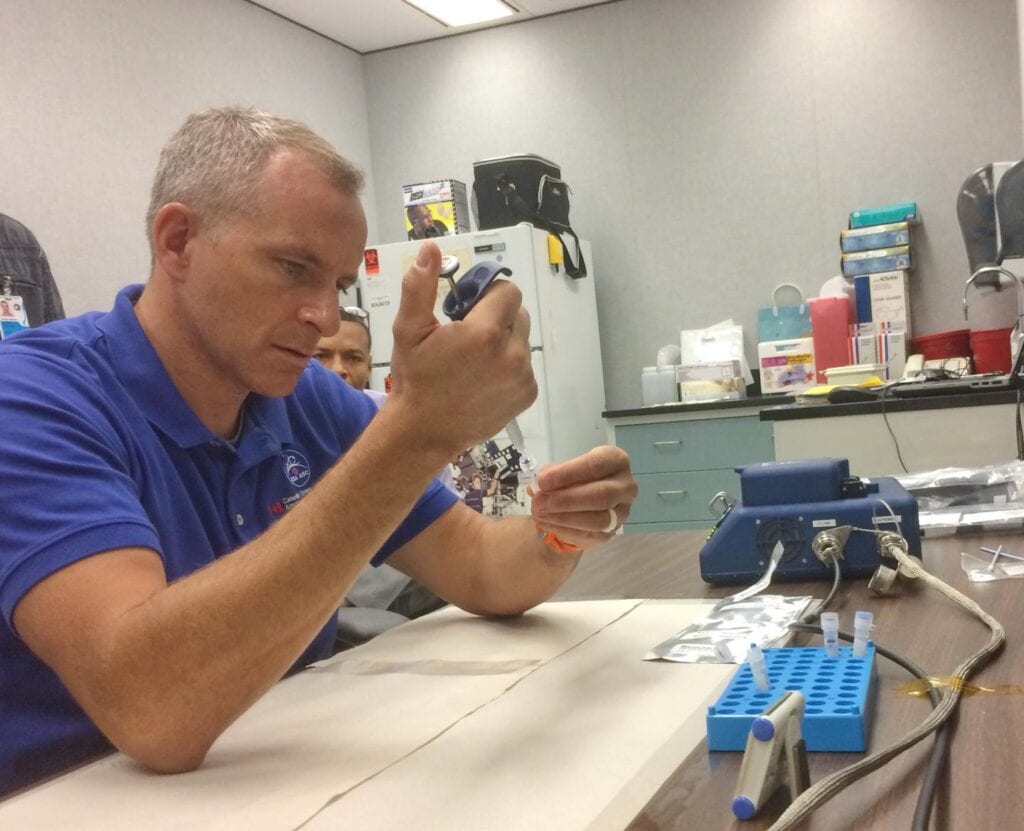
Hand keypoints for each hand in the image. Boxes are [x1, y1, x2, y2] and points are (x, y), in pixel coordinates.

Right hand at [387, 241, 536, 455]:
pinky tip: (483, 378)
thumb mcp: (408, 330)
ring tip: (474, 360)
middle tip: (467, 334)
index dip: (487, 294)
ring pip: (522, 340)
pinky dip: (509, 365)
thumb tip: (431, 249)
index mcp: (485, 333)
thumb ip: (420, 287)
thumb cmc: (414, 378)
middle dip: (496, 316)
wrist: (423, 432)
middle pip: (519, 313)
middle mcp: (512, 354)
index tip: (467, 308)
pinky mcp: (528, 394)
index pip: (508, 291)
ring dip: (504, 341)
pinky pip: (525, 365)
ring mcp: (523, 377)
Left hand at [529, 446, 636, 550]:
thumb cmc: (574, 479)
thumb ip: (552, 474)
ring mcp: (621, 512)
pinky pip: (589, 534)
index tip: (543, 481)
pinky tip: (546, 522)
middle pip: (600, 495)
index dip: (567, 474)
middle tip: (539, 501)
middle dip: (565, 499)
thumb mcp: (563, 469)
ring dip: (564, 518)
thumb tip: (538, 486)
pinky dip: (563, 529)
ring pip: (597, 519)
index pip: (595, 465)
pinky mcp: (611, 532)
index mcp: (615, 461)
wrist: (581, 504)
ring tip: (539, 513)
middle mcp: (625, 486)